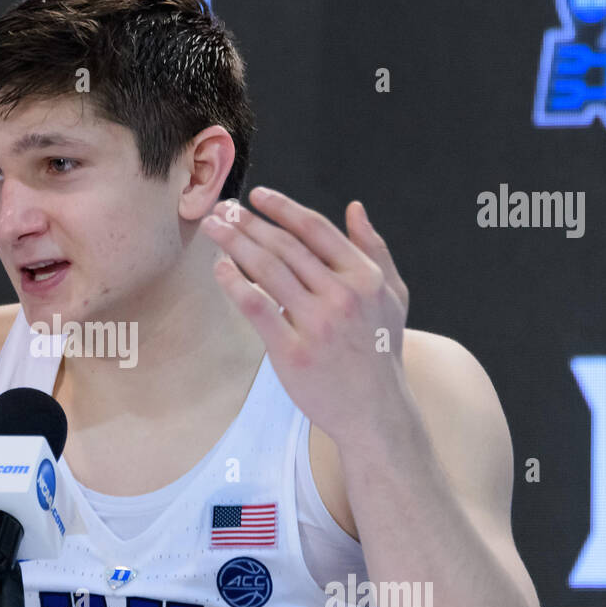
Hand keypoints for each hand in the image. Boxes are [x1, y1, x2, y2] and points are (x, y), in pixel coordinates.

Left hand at [201, 187, 410, 445]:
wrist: (375, 411)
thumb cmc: (380, 351)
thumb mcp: (392, 295)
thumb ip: (374, 249)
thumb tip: (354, 207)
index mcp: (365, 277)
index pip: (315, 230)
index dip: (283, 208)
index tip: (257, 195)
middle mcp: (342, 296)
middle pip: (285, 246)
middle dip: (249, 223)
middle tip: (221, 209)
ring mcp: (317, 324)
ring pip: (268, 271)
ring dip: (235, 243)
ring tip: (213, 228)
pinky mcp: (293, 352)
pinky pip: (257, 308)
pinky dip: (235, 284)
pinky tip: (220, 268)